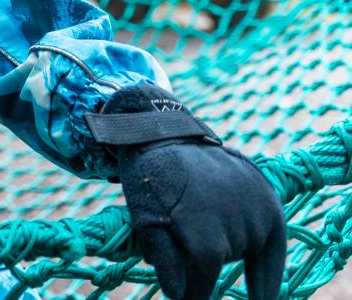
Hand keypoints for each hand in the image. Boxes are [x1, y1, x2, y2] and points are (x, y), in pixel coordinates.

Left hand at [90, 85, 284, 299]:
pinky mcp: (268, 197)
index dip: (193, 295)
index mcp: (204, 232)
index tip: (185, 299)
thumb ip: (165, 261)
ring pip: (246, 251)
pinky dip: (269, 271)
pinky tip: (263, 297)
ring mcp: (256, 208)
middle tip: (180, 225)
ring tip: (200, 213)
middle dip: (201, 258)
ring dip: (228, 248)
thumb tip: (180, 296)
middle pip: (222, 263)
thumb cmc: (150, 181)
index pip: (203, 283)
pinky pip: (274, 245)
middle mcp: (237, 222)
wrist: (166, 135)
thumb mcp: (144, 220)